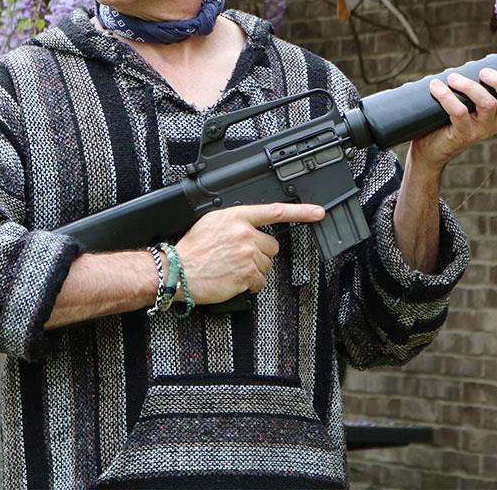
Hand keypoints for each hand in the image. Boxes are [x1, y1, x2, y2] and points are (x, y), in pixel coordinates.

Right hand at [174, 202, 324, 303]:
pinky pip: (260, 281)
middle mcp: (244, 233)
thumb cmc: (192, 249)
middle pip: (272, 246)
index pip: (275, 211)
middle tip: (240, 257)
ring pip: (267, 265)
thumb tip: (252, 227)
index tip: (318, 212)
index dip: (301, 211)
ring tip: (232, 269)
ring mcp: (247, 254)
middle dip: (260, 253)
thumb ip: (236, 221)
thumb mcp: (212, 222)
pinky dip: (250, 284)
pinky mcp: (246, 274)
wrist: (177, 271)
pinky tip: (234, 280)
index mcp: (237, 216)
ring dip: (254, 270)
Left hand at [408, 68, 496, 172]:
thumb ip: (474, 84)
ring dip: (469, 86)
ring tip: (451, 78)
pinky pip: (459, 112)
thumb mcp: (464, 99)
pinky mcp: (462, 135)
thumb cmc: (445, 119)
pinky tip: (436, 87)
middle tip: (483, 71)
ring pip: (487, 104)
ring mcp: (481, 129)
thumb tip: (480, 63)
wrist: (428, 151)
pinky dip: (447, 97)